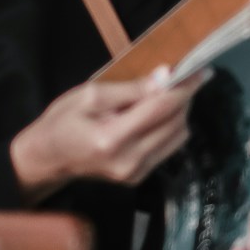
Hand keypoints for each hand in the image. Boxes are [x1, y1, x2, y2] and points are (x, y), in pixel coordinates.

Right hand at [9, 67, 206, 202]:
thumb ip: (129, 89)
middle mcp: (129, 161)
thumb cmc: (63, 121)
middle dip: (184, 97)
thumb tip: (164, 77)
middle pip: (175, 124)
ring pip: (178, 138)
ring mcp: (135, 174)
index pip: (161, 109)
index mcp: (113, 138)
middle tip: (184, 77)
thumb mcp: (89, 95)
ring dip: (180, 113)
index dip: (184, 88)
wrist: (47, 159)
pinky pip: (168, 149)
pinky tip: (159, 115)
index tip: (202, 70)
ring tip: (170, 94)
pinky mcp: (137, 179)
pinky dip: (171, 128)